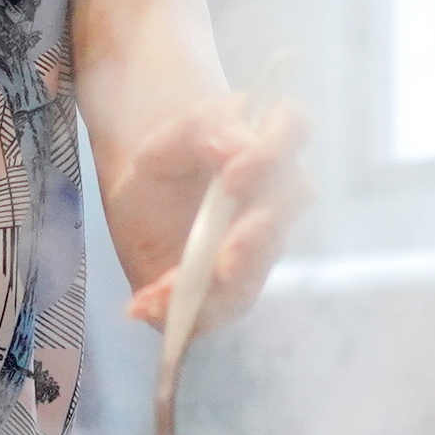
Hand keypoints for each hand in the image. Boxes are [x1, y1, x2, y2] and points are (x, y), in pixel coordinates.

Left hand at [118, 92, 302, 329]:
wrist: (140, 206)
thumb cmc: (166, 164)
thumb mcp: (166, 141)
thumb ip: (201, 129)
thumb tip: (235, 144)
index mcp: (266, 142)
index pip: (294, 128)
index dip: (271, 154)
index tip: (230, 176)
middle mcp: (277, 193)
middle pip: (292, 202)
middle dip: (257, 233)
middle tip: (223, 255)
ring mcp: (263, 242)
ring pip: (260, 263)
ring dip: (218, 282)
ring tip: (168, 287)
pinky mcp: (240, 286)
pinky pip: (224, 303)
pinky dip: (184, 306)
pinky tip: (147, 303)